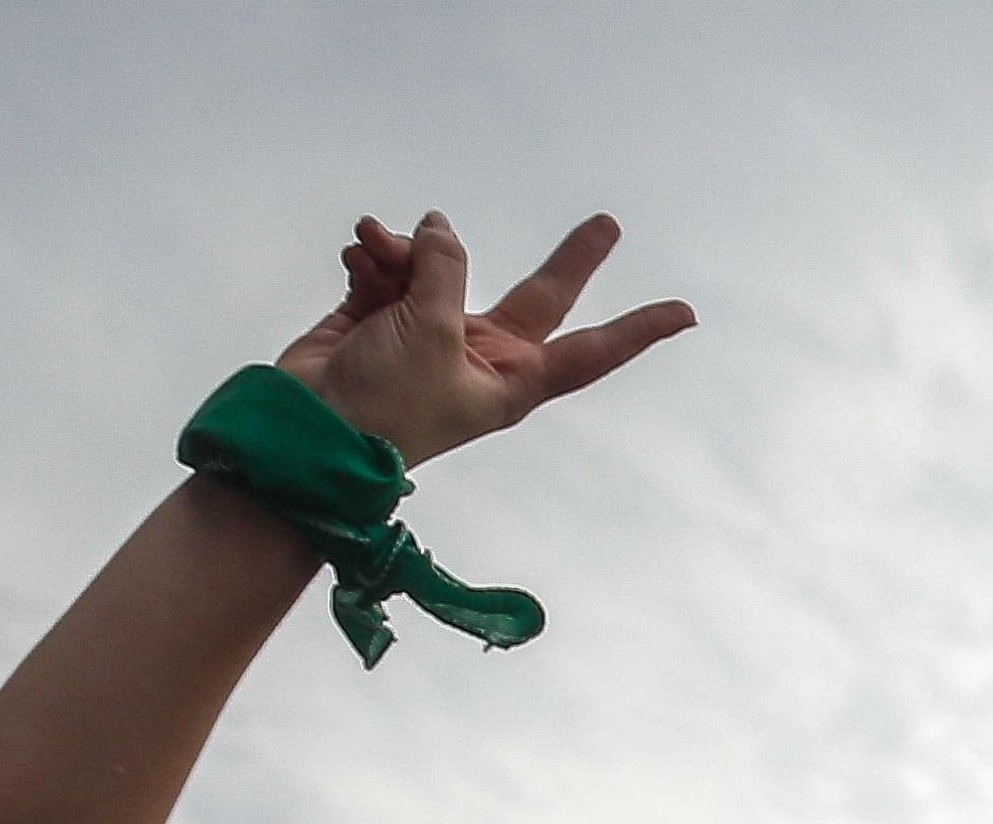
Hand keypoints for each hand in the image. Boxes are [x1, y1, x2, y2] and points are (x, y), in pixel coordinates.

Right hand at [279, 211, 692, 468]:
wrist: (308, 430)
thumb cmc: (386, 404)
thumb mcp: (431, 330)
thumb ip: (444, 269)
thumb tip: (438, 228)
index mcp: (514, 379)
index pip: (593, 351)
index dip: (638, 330)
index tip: (685, 314)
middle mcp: (480, 355)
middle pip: (538, 295)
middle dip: (571, 259)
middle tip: (610, 223)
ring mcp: (431, 334)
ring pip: (439, 267)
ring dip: (407, 249)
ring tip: (376, 245)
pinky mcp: (380, 317)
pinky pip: (389, 269)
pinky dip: (374, 256)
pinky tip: (359, 251)